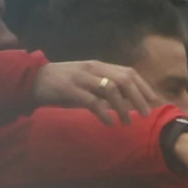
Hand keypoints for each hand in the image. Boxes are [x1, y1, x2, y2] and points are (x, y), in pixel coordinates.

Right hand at [34, 60, 162, 123]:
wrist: (33, 79)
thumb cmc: (63, 82)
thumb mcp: (86, 79)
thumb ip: (104, 85)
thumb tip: (127, 99)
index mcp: (99, 65)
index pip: (128, 72)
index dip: (143, 86)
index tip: (154, 100)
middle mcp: (93, 69)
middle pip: (124, 80)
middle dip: (139, 97)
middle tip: (146, 114)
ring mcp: (82, 78)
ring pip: (111, 89)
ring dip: (122, 107)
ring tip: (127, 122)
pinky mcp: (69, 89)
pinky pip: (92, 101)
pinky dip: (104, 112)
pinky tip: (110, 122)